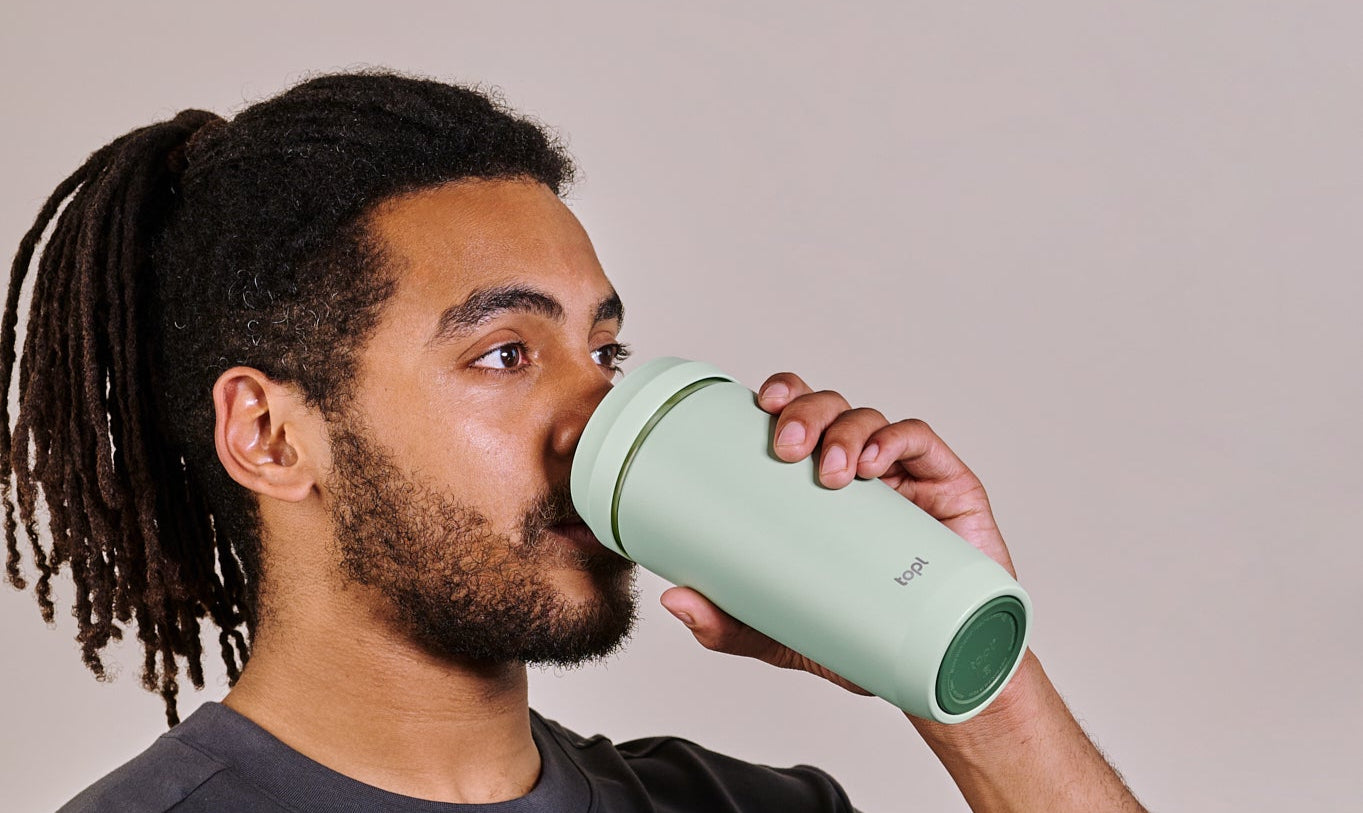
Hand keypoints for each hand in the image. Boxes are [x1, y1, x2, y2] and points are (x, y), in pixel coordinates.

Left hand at [658, 370, 1018, 694]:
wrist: (939, 668)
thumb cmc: (862, 638)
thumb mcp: (783, 634)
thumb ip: (729, 623)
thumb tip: (674, 600)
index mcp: (815, 487)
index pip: (796, 418)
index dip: (780, 395)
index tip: (759, 405)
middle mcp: (857, 470)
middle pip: (828, 407)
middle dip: (806, 410)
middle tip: (789, 446)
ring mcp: (903, 476)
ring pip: (869, 419)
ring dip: (844, 431)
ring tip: (830, 472)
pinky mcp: (947, 486)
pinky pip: (920, 442)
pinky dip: (894, 440)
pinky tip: (874, 463)